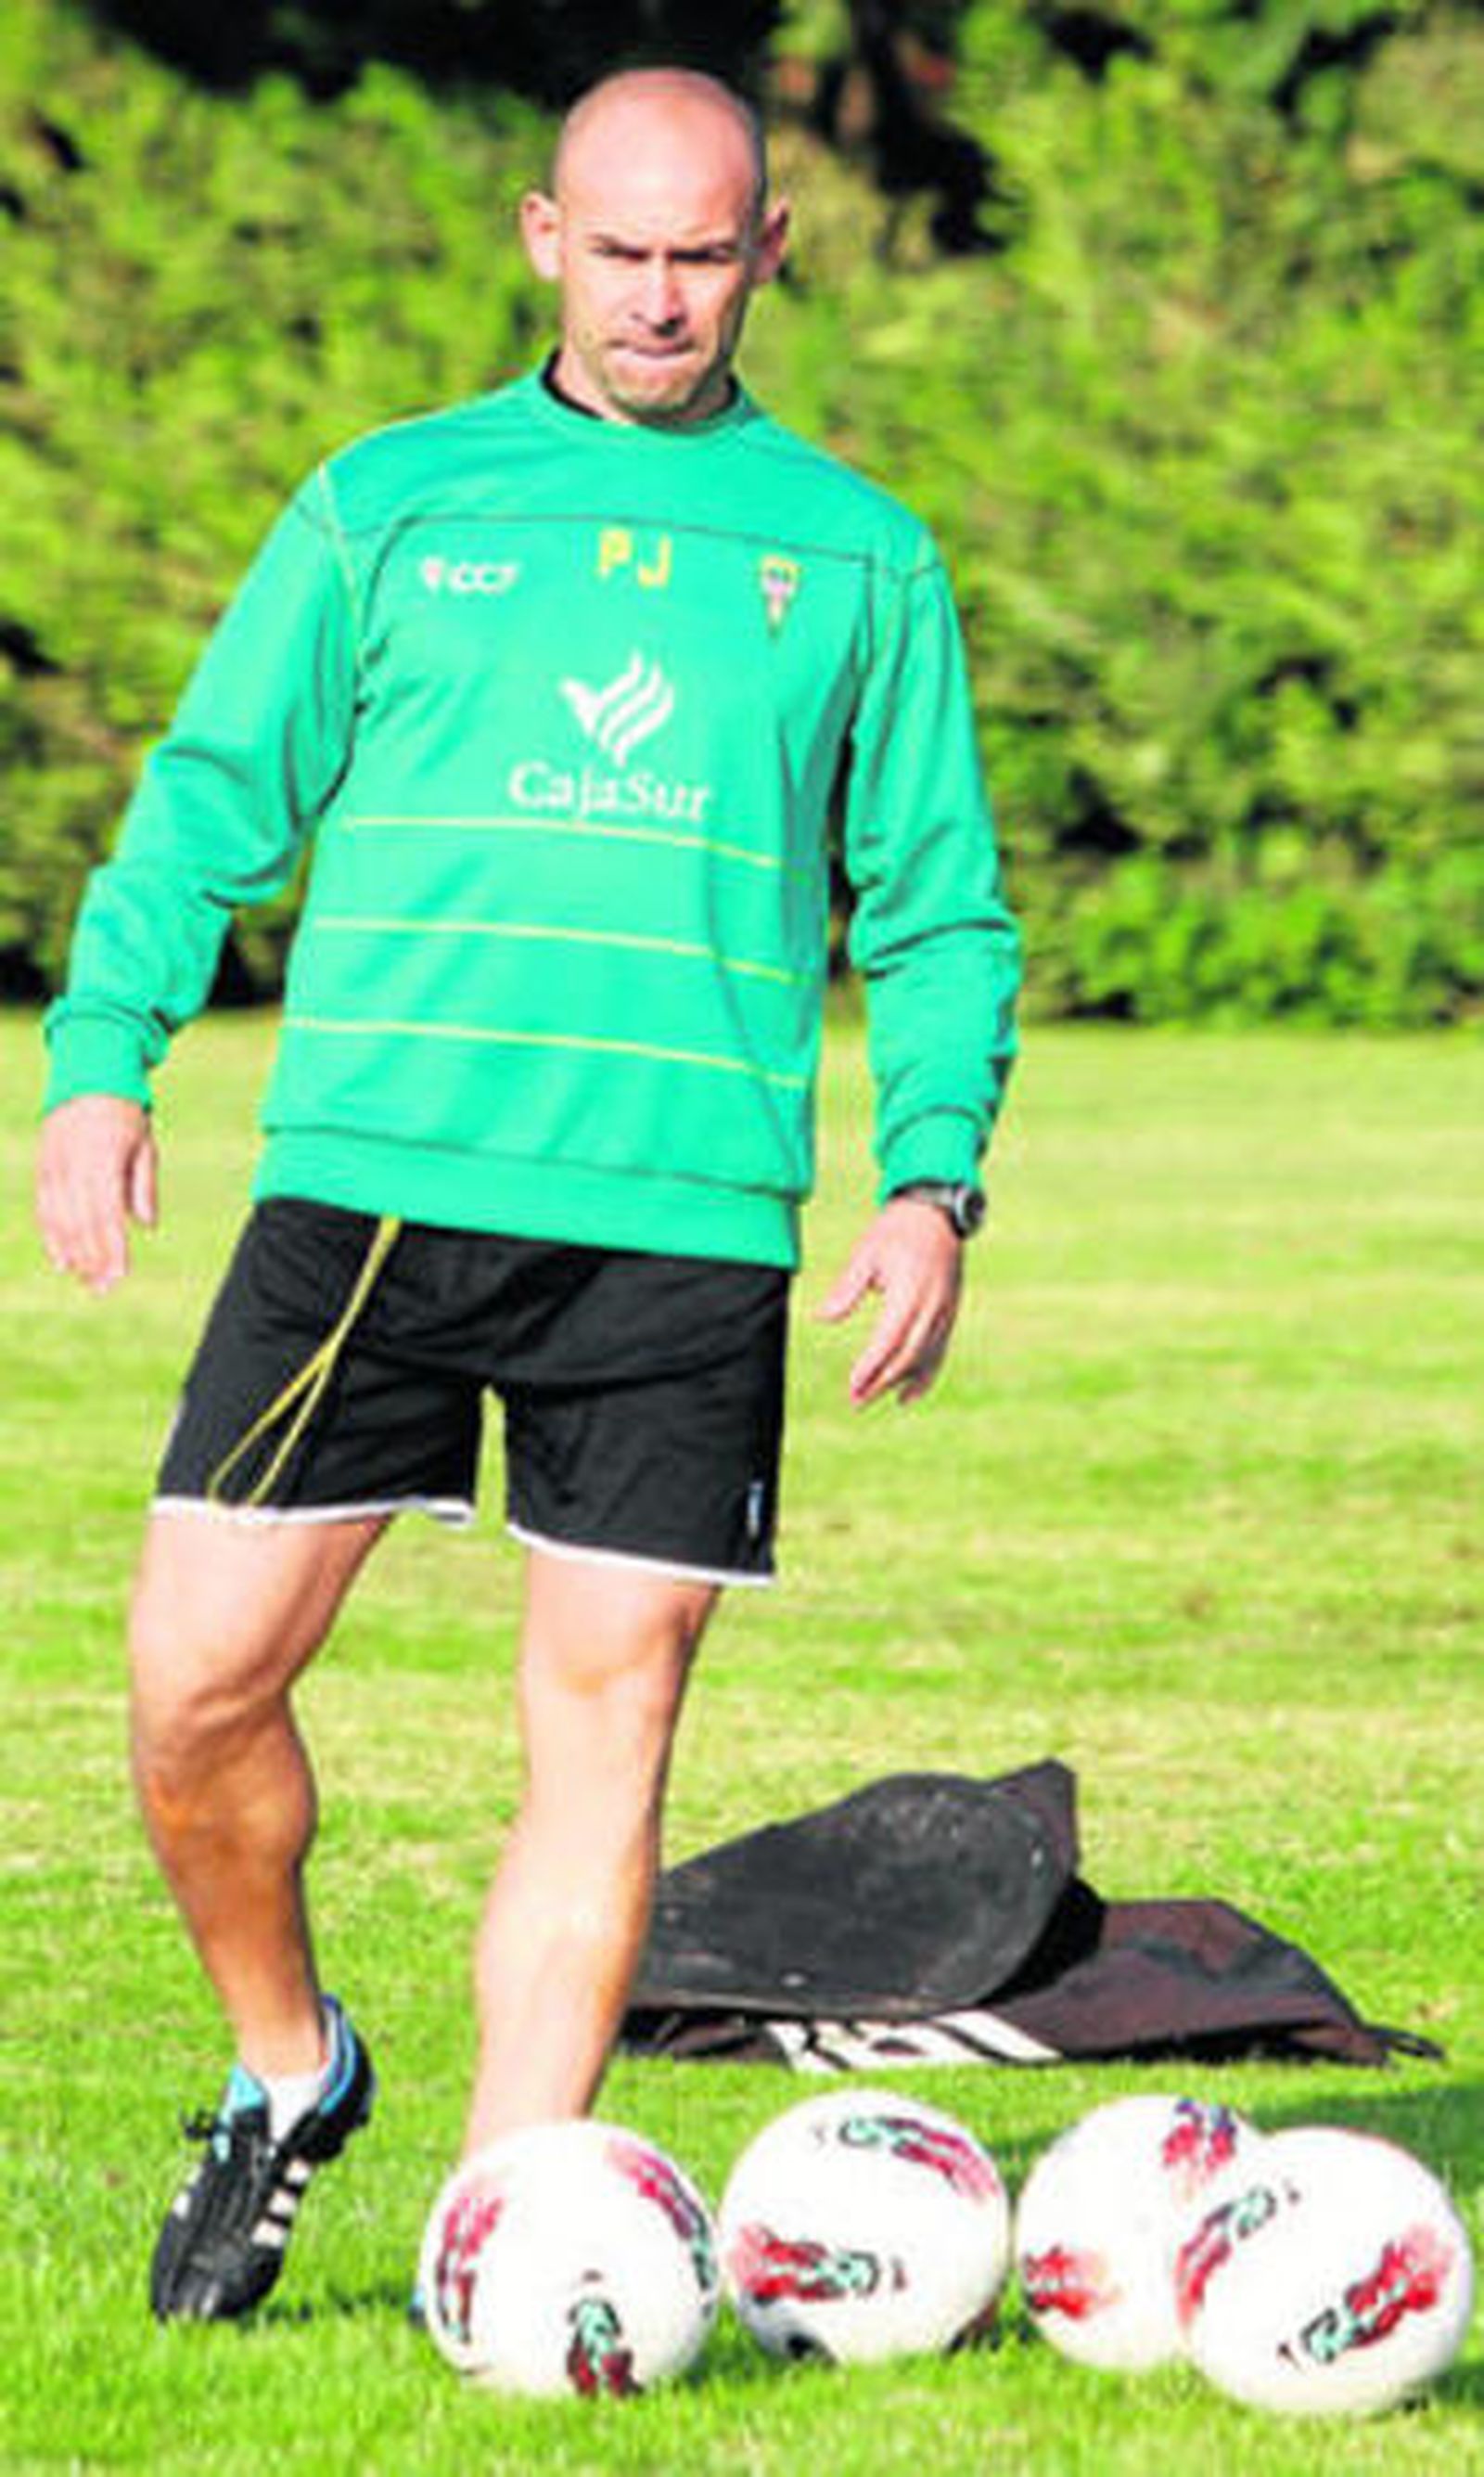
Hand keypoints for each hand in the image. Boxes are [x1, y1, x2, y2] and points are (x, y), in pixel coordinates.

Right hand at [36, 1095, 157, 1294]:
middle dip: (93, 1258)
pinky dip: (52, 1236)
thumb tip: (145, 1225)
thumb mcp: (144, 1144)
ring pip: (60, 1220)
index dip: (111, 1247)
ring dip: (74, 1254)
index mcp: (103, 1159)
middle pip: (82, 1223)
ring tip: (88, 1281)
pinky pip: (45, 1209)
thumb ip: (143, 1185)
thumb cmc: (124, 1113)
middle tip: (105, 1288)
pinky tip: (62, 1261)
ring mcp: (54, 1167)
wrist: (86, 1076)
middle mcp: (74, 1165)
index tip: (119, 1274)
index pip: (106, 1213)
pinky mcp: (44, 1168)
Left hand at [816, 1196, 963, 1407]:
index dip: (872, 1366)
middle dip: (882, 1381)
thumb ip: (846, 1289)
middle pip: (908, 1355)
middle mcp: (932, 1306)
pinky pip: (940, 1352)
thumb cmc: (896, 1230)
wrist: (937, 1212)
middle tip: (856, 1401)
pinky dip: (925, 1377)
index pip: (890, 1339)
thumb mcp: (866, 1253)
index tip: (853, 1385)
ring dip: (899, 1383)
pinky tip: (907, 1396)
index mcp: (910, 1291)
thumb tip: (822, 1318)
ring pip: (925, 1358)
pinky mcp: (950, 1313)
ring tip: (872, 1399)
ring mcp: (945, 1312)